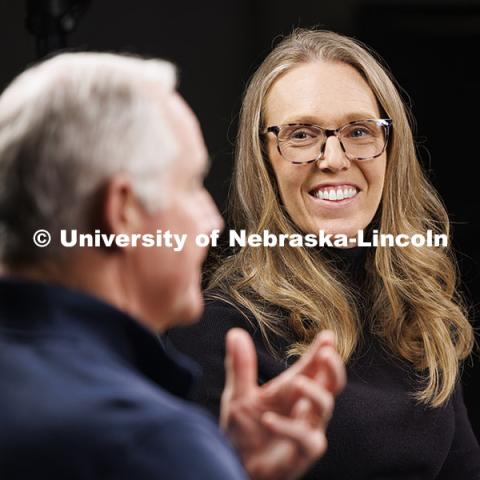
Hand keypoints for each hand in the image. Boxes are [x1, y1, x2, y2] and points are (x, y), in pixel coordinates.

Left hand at [220, 328, 345, 479]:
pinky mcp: (303, 452)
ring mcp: (307, 428)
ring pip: (325, 406)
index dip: (321, 351)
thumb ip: (241, 366)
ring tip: (299, 382)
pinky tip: (268, 419)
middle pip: (330, 384)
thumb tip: (235, 332)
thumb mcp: (238, 395)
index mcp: (291, 389)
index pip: (311, 366)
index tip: (328, 335)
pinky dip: (288, 427)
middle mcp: (304, 406)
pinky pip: (305, 437)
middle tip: (326, 353)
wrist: (234, 464)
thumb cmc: (242, 430)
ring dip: (314, 393)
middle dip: (332, 368)